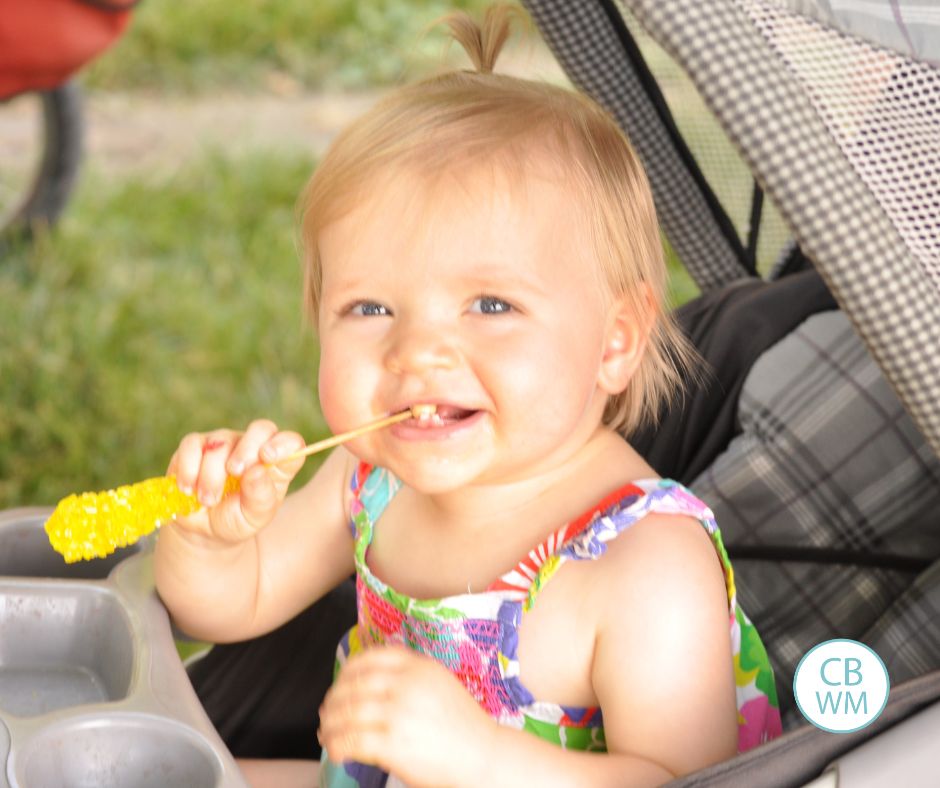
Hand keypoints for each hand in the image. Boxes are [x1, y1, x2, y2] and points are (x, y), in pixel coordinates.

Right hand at [166, 419, 304, 542]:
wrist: (203, 531)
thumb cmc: (237, 520)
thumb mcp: (254, 517)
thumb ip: (260, 496)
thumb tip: (256, 472)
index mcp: (276, 464)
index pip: (291, 443)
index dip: (283, 445)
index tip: (268, 457)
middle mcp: (253, 447)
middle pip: (260, 429)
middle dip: (247, 450)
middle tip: (235, 472)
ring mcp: (225, 442)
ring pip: (221, 442)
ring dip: (212, 474)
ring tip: (208, 500)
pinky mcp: (195, 446)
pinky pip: (191, 445)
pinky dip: (189, 468)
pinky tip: (188, 489)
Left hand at [318, 645, 497, 787]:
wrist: (484, 756)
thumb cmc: (462, 725)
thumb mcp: (439, 683)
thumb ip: (410, 676)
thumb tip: (371, 681)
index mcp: (418, 667)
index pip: (371, 658)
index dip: (348, 670)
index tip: (340, 682)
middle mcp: (407, 685)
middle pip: (354, 685)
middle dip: (334, 700)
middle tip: (328, 711)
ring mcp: (399, 714)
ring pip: (348, 713)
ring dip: (331, 724)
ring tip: (326, 732)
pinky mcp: (393, 744)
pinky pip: (353, 740)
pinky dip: (337, 744)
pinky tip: (336, 750)